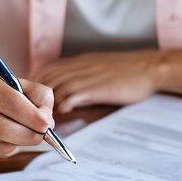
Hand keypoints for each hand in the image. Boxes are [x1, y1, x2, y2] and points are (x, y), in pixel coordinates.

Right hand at [0, 69, 54, 161]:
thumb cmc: (1, 96)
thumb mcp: (20, 86)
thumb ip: (38, 95)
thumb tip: (46, 119)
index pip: (5, 98)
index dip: (29, 113)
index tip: (46, 123)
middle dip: (27, 133)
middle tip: (43, 136)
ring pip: (0, 141)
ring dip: (21, 140)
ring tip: (29, 134)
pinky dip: (11, 148)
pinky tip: (10, 139)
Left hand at [35, 50, 163, 113]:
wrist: (150, 67)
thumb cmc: (127, 71)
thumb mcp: (99, 69)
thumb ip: (81, 77)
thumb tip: (67, 95)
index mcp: (78, 62)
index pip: (46, 70)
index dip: (35, 85)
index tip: (31, 99)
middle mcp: (78, 67)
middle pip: (46, 79)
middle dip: (36, 96)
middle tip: (32, 112)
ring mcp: (87, 76)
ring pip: (55, 88)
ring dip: (47, 104)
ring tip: (43, 118)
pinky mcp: (97, 87)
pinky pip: (72, 95)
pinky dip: (63, 104)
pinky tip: (62, 113)